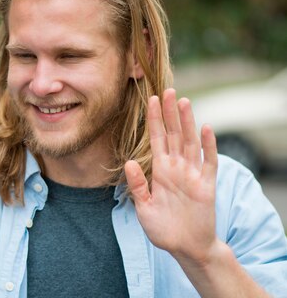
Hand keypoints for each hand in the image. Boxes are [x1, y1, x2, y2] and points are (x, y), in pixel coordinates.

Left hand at [124, 88, 218, 263]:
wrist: (186, 247)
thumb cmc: (163, 229)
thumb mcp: (143, 207)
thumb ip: (137, 185)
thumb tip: (128, 162)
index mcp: (160, 171)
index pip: (157, 139)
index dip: (154, 119)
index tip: (150, 99)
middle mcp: (176, 169)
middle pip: (174, 135)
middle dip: (170, 113)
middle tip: (167, 89)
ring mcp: (192, 175)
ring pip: (190, 143)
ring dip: (187, 122)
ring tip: (183, 101)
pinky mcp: (207, 186)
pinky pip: (209, 163)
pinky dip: (209, 146)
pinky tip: (206, 128)